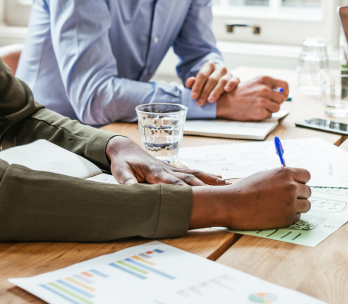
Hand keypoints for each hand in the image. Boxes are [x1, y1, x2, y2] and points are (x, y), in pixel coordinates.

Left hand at [105, 136, 228, 185]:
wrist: (125, 149)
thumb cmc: (122, 162)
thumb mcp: (120, 171)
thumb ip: (127, 181)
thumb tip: (132, 191)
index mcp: (155, 172)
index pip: (173, 183)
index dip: (185, 191)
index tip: (198, 199)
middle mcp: (168, 170)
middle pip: (189, 179)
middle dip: (205, 187)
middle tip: (222, 195)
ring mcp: (172, 169)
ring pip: (195, 174)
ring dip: (211, 180)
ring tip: (227, 185)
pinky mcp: (174, 170)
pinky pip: (193, 173)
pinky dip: (206, 176)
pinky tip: (219, 179)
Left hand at [185, 62, 239, 106]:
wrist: (218, 86)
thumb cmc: (205, 85)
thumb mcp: (197, 84)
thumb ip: (192, 83)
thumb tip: (191, 81)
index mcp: (209, 66)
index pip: (202, 74)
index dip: (197, 86)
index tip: (193, 96)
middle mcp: (219, 68)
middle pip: (212, 79)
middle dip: (205, 91)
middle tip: (200, 102)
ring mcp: (228, 73)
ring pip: (222, 81)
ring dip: (216, 91)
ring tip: (210, 100)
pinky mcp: (236, 79)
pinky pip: (235, 80)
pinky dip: (231, 84)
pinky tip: (226, 90)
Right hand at [189, 167, 311, 229]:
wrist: (234, 205)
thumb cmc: (246, 189)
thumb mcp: (265, 175)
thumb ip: (282, 177)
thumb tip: (295, 181)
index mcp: (285, 173)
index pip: (306, 175)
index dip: (301, 181)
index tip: (296, 185)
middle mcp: (291, 187)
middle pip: (308, 191)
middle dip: (299, 195)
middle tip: (286, 198)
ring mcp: (291, 203)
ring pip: (306, 205)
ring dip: (298, 206)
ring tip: (282, 207)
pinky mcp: (288, 218)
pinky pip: (298, 216)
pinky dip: (290, 216)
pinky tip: (276, 214)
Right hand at [215, 76, 287, 120]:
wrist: (225, 102)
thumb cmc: (239, 93)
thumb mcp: (254, 82)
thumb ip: (269, 85)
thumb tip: (284, 93)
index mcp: (264, 79)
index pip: (285, 85)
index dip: (286, 92)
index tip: (283, 95)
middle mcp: (265, 89)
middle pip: (282, 98)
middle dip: (276, 102)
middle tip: (265, 102)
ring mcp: (263, 101)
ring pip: (277, 108)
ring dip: (270, 109)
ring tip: (258, 106)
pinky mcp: (260, 112)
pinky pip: (269, 115)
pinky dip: (263, 115)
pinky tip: (254, 111)